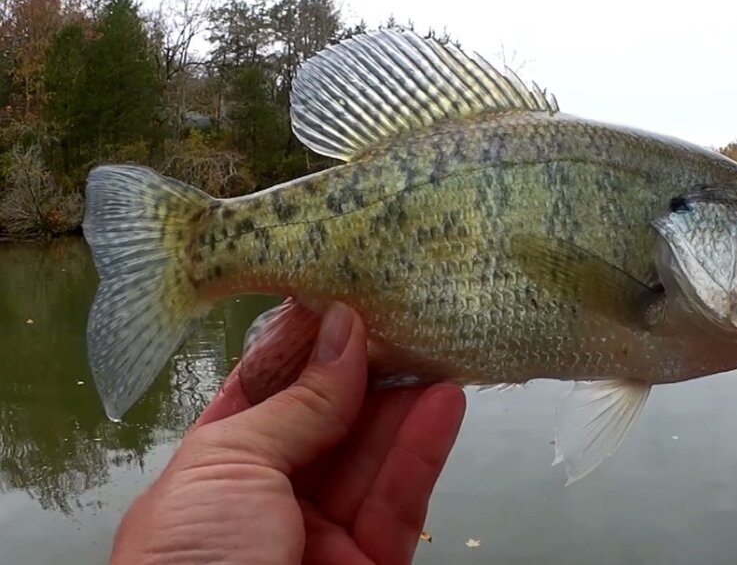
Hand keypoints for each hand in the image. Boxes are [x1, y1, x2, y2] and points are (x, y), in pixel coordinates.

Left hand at [110, 302, 465, 564]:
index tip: (344, 298)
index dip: (304, 347)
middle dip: (364, 369)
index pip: (264, 394)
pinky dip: (424, 450)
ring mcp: (322, 533)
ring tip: (437, 345)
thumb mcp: (227, 467)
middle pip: (327, 421)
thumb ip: (297, 402)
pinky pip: (401, 500)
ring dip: (404, 401)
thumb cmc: (191, 562)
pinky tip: (445, 402)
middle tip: (404, 315)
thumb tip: (343, 331)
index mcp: (213, 471)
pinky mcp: (371, 563)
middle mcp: (268, 498)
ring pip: (372, 456)